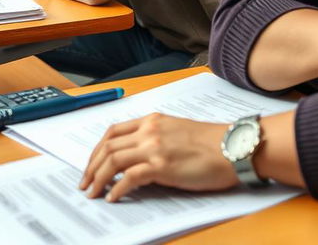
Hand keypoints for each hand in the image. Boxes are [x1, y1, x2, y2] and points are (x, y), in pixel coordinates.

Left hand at [79, 115, 236, 202]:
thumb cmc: (211, 143)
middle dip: (91, 167)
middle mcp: (150, 130)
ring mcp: (155, 147)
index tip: (91, 165)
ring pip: (113, 160)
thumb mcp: (177, 131)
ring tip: (92, 193)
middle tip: (85, 183)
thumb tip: (138, 157)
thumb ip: (156, 137)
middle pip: (108, 146)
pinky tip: (113, 197)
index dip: (97, 150)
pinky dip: (117, 188)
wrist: (233, 147)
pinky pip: (130, 177)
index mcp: (153, 120)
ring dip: (98, 179)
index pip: (113, 131)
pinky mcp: (162, 166)